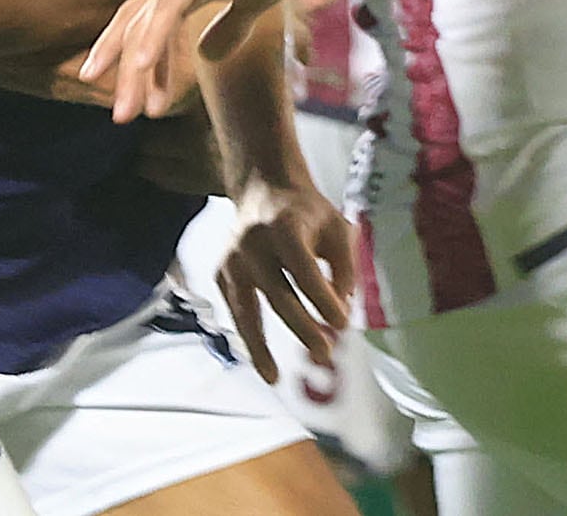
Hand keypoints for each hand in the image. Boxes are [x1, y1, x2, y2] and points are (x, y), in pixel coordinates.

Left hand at [79, 0, 304, 122]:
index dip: (136, 56)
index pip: (149, 22)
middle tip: (119, 115)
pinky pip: (168, 8)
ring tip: (125, 109)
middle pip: (135, 25)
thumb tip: (206, 57)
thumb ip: (230, 27)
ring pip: (145, 23)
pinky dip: (152, 39)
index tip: (133, 94)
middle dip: (120, 69)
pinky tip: (140, 66)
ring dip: (132, 69)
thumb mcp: (254, 3)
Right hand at [210, 170, 352, 379]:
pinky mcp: (221, 270)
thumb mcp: (338, 228)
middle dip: (302, 328)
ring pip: (245, 309)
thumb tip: (342, 311)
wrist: (264, 188)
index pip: (304, 270)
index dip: (323, 300)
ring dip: (260, 346)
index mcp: (285, 225)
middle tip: (324, 354)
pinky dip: (248, 334)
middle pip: (277, 294)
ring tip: (273, 377)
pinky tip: (262, 359)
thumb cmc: (308, 213)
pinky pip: (235, 309)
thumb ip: (345, 268)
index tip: (342, 324)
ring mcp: (232, 257)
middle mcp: (252, 242)